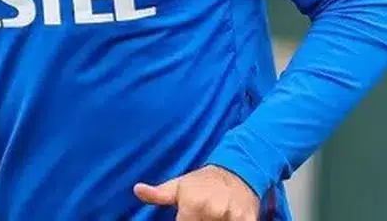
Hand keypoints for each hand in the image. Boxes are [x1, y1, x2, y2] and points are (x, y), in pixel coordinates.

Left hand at [134, 164, 259, 220]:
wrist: (238, 171)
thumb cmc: (203, 182)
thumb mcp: (179, 185)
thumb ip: (158, 194)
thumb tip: (137, 189)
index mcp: (193, 204)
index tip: (187, 218)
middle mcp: (213, 210)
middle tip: (202, 215)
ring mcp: (233, 216)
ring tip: (215, 215)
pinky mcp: (250, 220)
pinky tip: (227, 218)